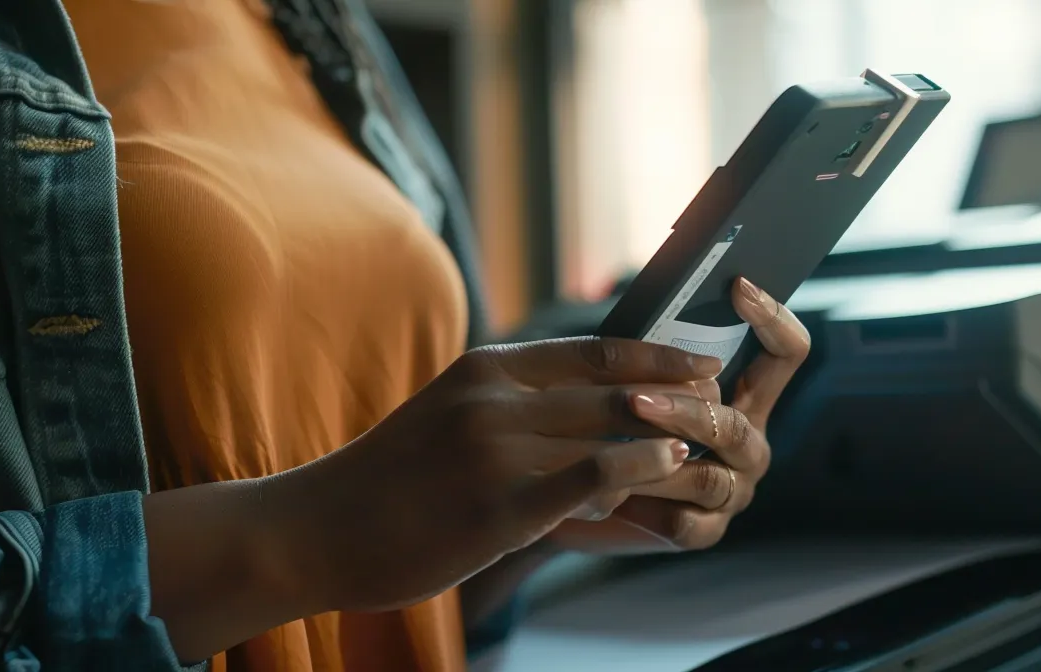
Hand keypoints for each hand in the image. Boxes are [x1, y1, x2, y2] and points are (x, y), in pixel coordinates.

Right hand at [252, 337, 721, 614]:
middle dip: (679, 400)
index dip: (656, 357)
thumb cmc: (386, 482)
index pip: (593, 351)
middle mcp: (494, 399)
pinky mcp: (498, 506)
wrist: (315, 527)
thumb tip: (588, 422)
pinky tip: (665, 474)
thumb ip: (514, 411)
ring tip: (708, 451)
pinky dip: (638, 472)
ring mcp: (496, 451)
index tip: (700, 366)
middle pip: (614, 389)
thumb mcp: (448, 419)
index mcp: (485, 370)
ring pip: (611, 432)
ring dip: (667, 443)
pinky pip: (589, 478)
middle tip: (726, 406)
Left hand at [545, 278, 810, 553]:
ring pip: (711, 478)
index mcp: (747, 397)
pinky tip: (616, 494)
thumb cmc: (611, 421)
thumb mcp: (637, 378)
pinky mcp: (705, 531)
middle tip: (634, 401)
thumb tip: (656, 302)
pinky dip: (651, 509)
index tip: (739, 286)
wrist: (577, 495)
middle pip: (737, 425)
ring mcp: (733, 490)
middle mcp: (750, 444)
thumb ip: (658, 353)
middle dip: (685, 411)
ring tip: (616, 452)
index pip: (786, 353)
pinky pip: (688, 522)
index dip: (773, 318)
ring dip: (662, 463)